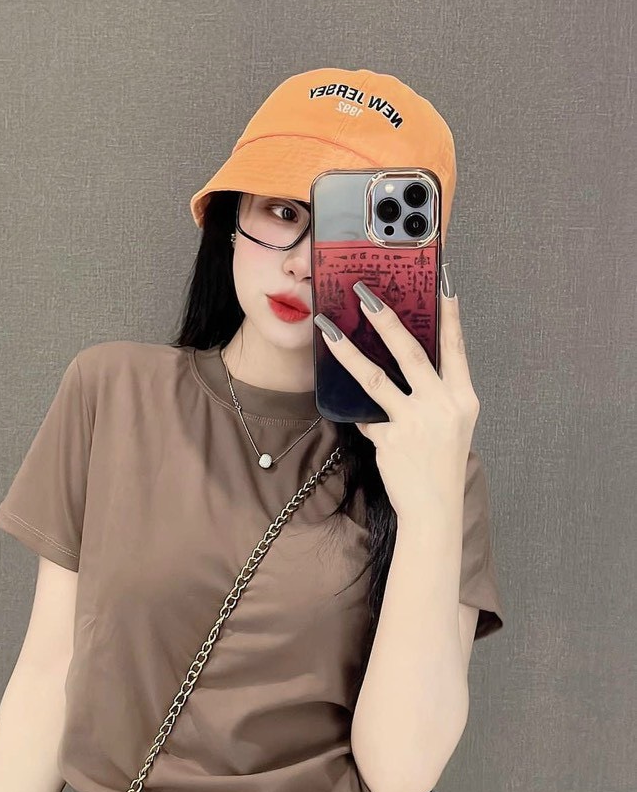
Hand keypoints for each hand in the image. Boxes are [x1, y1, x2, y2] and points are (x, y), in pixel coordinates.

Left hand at [314, 281, 478, 519]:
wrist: (434, 509)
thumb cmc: (441, 465)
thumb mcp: (452, 425)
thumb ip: (435, 395)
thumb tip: (401, 366)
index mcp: (463, 398)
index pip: (455, 348)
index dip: (449, 314)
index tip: (442, 281)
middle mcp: (441, 405)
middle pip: (409, 353)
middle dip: (385, 319)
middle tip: (363, 295)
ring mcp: (415, 422)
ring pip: (376, 379)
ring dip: (349, 352)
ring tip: (328, 331)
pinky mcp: (390, 440)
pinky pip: (368, 418)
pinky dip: (363, 417)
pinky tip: (359, 418)